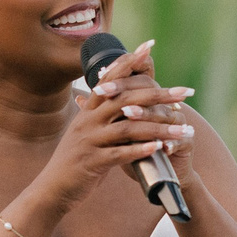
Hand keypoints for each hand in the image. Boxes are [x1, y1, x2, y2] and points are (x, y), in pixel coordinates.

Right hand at [33, 40, 195, 208]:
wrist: (52, 189)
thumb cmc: (76, 161)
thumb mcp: (86, 132)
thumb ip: (102, 114)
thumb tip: (122, 98)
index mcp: (88, 110)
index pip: (110, 78)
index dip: (128, 62)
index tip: (148, 47)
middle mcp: (88, 120)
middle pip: (126, 99)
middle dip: (158, 95)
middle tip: (185, 92)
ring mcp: (89, 141)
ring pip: (128, 128)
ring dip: (159, 128)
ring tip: (184, 130)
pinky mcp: (92, 162)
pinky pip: (120, 154)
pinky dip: (141, 150)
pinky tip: (160, 149)